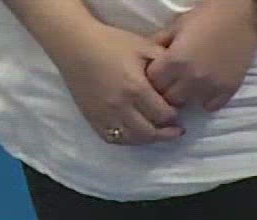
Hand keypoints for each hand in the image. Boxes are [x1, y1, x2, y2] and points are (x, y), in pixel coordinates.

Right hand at [53, 21, 183, 144]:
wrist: (75, 43)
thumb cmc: (111, 42)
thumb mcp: (144, 47)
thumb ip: (165, 64)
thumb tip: (181, 82)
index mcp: (136, 88)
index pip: (164, 115)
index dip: (175, 115)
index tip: (178, 111)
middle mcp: (120, 106)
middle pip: (150, 132)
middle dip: (166, 132)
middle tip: (176, 129)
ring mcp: (104, 114)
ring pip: (132, 139)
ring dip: (148, 138)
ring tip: (157, 133)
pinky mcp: (92, 117)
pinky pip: (112, 138)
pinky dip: (127, 139)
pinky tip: (136, 133)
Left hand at [147, 0, 256, 111]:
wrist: (240, 16)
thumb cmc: (206, 16)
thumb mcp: (176, 26)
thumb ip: (159, 43)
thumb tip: (146, 58)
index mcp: (175, 60)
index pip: (152, 83)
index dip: (153, 79)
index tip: (158, 74)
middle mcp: (191, 78)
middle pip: (168, 98)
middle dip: (167, 90)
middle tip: (171, 81)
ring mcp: (211, 87)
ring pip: (188, 104)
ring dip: (185, 96)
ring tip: (188, 85)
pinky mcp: (228, 90)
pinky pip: (210, 107)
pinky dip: (205, 100)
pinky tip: (205, 88)